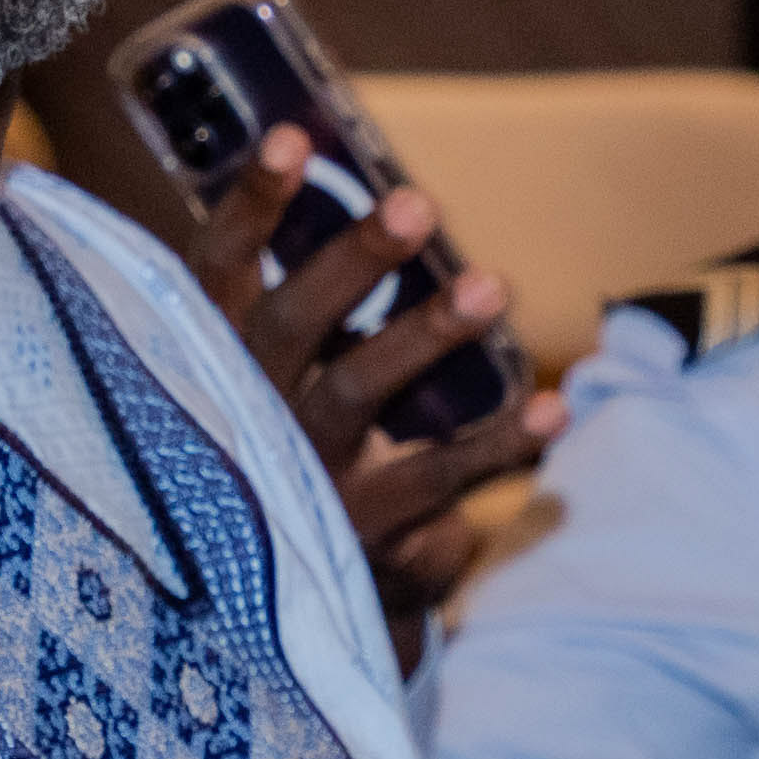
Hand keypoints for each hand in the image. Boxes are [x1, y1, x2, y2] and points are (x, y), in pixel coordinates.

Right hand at [178, 125, 564, 613]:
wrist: (263, 620)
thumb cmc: (271, 461)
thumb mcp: (256, 388)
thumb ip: (296, 308)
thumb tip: (373, 198)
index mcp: (205, 363)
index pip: (215, 274)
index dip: (252, 208)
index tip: (295, 138)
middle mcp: (239, 416)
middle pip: (291, 328)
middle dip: (352, 264)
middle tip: (420, 205)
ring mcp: (292, 480)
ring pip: (356, 395)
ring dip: (426, 336)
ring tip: (495, 283)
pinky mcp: (351, 540)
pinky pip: (431, 483)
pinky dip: (494, 445)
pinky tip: (553, 409)